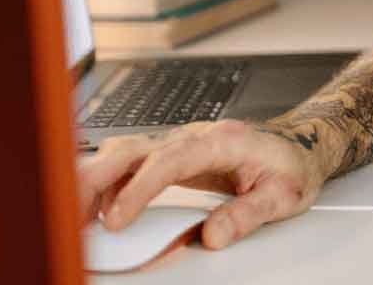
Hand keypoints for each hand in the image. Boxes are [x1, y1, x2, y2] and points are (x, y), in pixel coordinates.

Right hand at [78, 120, 330, 249]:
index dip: (138, 189)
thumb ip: (249, 215)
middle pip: (134, 148)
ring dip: (95, 180)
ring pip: (125, 151)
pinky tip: (95, 207)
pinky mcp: (172, 154)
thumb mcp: (285, 195)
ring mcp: (181, 142)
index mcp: (222, 142)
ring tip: (73, 216)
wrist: (301, 144)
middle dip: (97, 179)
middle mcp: (195, 136)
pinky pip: (130, 161)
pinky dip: (106, 182)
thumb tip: (213, 236)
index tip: (117, 221)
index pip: (170, 160)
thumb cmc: (293, 166)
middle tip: (72, 214)